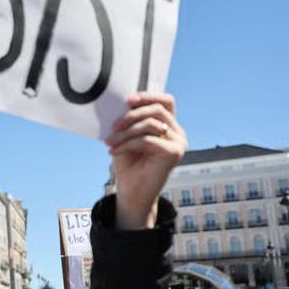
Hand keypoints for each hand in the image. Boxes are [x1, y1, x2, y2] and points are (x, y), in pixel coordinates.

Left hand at [104, 92, 185, 228]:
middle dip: (131, 115)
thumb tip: (123, 102)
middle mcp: (177, 132)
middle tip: (112, 126)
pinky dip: (127, 144)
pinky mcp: (174, 153)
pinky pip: (148, 140)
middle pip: (156, 110)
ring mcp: (178, 143)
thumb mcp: (127, 137)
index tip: (128, 100)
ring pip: (150, 124)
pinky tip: (114, 151)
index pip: (166, 101)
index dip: (149, 96)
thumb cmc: (128, 164)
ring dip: (125, 132)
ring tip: (109, 142)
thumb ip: (130, 120)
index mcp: (168, 125)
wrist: (131, 192)